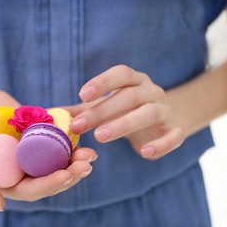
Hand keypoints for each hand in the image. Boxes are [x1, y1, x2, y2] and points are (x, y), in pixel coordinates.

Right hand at [0, 89, 96, 210]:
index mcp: (6, 181)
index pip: (32, 190)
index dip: (50, 185)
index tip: (67, 174)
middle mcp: (22, 169)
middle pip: (50, 177)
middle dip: (71, 173)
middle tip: (87, 164)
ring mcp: (32, 152)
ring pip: (58, 160)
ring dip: (75, 158)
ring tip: (90, 153)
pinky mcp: (38, 134)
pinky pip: (57, 139)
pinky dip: (71, 139)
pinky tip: (83, 135)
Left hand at [66, 65, 184, 158]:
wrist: (160, 122)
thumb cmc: (126, 110)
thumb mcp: (105, 107)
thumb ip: (82, 110)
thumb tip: (51, 114)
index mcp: (135, 81)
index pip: (121, 73)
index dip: (103, 82)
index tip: (82, 95)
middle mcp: (152, 91)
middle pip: (129, 96)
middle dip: (102, 111)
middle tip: (79, 126)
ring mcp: (165, 110)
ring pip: (148, 113)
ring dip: (123, 124)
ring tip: (99, 137)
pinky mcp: (175, 129)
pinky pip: (174, 136)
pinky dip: (161, 144)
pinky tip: (144, 153)